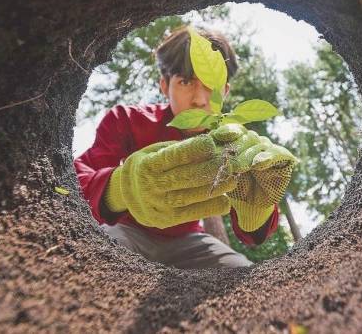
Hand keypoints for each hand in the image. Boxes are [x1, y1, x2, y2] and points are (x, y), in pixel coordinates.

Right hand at [104, 135, 235, 228]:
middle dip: (213, 168)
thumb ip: (181, 149)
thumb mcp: (157, 152)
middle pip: (188, 176)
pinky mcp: (167, 220)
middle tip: (232, 162)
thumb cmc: (151, 166)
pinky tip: (226, 200)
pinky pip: (194, 214)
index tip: (213, 143)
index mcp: (149, 164)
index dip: (195, 149)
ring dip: (217, 188)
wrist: (128, 194)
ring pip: (193, 195)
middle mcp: (153, 185)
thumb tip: (215, 141)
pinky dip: (212, 207)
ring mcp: (159, 205)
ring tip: (233, 180)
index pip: (175, 155)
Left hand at [212, 126, 296, 231]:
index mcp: (241, 140)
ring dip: (248, 156)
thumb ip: (219, 157)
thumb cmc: (234, 186)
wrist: (250, 206)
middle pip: (247, 136)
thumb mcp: (223, 171)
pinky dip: (267, 157)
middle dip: (237, 148)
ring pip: (259, 144)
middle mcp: (256, 141)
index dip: (228, 130)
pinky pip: (277, 153)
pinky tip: (258, 164)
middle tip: (229, 163)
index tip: (218, 136)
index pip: (235, 130)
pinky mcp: (285, 158)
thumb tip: (210, 141)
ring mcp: (270, 148)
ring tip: (239, 168)